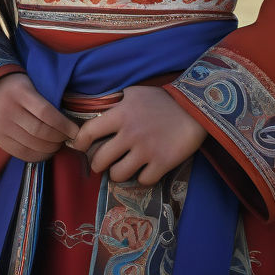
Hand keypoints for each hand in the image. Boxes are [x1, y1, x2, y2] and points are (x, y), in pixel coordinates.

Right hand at [0, 73, 78, 162]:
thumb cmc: (16, 84)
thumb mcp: (30, 83)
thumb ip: (44, 98)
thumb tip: (69, 119)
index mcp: (19, 92)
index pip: (46, 113)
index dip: (63, 125)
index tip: (75, 130)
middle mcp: (8, 110)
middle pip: (40, 131)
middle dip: (58, 138)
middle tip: (68, 139)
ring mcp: (1, 126)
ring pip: (31, 145)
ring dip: (50, 149)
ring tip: (58, 145)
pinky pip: (21, 153)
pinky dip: (37, 156)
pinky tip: (46, 153)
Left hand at [69, 85, 206, 184]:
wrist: (194, 108)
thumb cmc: (162, 99)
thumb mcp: (135, 93)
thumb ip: (117, 103)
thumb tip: (99, 111)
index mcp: (121, 114)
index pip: (89, 131)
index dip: (80, 142)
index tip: (80, 147)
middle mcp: (129, 134)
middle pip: (100, 160)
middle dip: (97, 164)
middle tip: (102, 163)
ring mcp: (146, 150)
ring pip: (117, 175)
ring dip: (118, 173)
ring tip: (123, 168)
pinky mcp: (162, 163)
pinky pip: (142, 181)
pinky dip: (143, 178)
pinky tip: (146, 170)